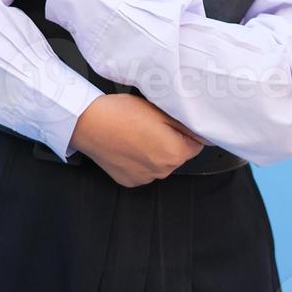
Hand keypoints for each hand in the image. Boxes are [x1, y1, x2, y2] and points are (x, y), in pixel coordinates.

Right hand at [69, 94, 207, 187]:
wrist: (89, 123)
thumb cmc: (121, 113)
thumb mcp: (159, 110)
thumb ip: (184, 125)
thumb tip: (201, 134)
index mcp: (174, 152)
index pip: (196, 145)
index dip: (186, 131)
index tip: (173, 123)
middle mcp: (162, 170)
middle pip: (178, 155)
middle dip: (170, 141)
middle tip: (152, 125)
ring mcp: (146, 178)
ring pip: (160, 163)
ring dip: (155, 152)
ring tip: (137, 133)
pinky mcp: (131, 180)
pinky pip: (144, 170)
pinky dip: (140, 160)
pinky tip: (129, 145)